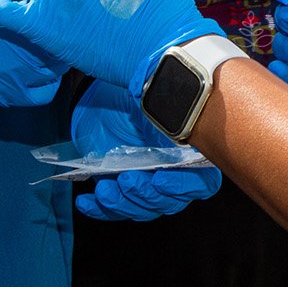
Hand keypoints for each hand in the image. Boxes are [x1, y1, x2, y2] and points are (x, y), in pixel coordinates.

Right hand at [0, 0, 64, 106]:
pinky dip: (47, 82)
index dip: (64, 3)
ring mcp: (18, 76)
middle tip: (60, 20)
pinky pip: (44, 93)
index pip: (61, 10)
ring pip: (59, 68)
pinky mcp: (7, 94)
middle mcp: (26, 49)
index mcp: (22, 15)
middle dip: (64, 29)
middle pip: (66, 41)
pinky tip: (39, 69)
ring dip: (58, 55)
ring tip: (51, 43)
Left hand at [70, 82, 221, 220]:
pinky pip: (114, 211)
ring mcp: (146, 183)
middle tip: (127, 179)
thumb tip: (157, 75)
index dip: (183, 185)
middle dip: (146, 194)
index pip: (201, 180)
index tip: (160, 178)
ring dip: (123, 204)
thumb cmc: (132, 91)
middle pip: (170, 201)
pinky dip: (99, 209)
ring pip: (143, 209)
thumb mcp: (145, 85)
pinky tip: (86, 201)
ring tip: (104, 189)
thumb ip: (155, 84)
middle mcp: (172, 171)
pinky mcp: (121, 191)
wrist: (102, 99)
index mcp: (188, 149)